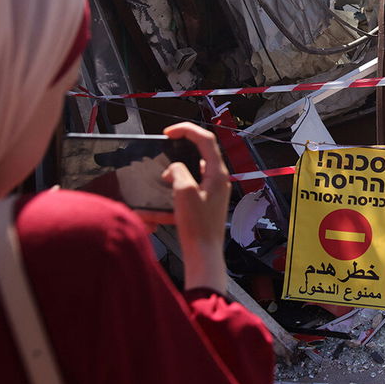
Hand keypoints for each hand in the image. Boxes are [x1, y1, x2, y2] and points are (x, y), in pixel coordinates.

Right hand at [161, 123, 231, 291]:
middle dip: (182, 147)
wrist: (204, 253)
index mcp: (218, 173)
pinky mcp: (207, 200)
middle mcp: (219, 179)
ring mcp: (214, 190)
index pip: (206, 139)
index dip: (187, 130)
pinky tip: (170, 192)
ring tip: (165, 178)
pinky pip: (193, 182)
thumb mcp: (183, 192)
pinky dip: (180, 182)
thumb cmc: (197, 226)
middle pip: (202, 151)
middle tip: (166, 147)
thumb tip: (174, 169)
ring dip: (179, 167)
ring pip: (196, 167)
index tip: (168, 132)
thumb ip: (178, 171)